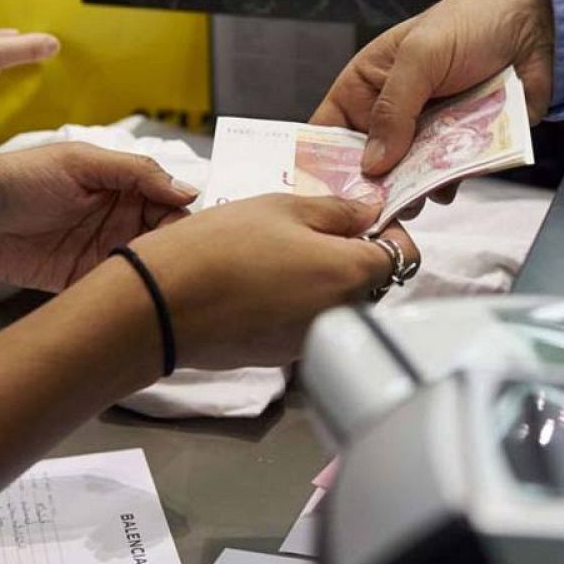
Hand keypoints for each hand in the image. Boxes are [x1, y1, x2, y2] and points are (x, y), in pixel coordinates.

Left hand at [0, 142, 197, 290]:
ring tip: (171, 289)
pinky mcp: (82, 281)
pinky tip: (142, 303)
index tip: (199, 237)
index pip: (173, 203)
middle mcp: (119, 219)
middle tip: (187, 268)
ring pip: (146, 267)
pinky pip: (116, 291)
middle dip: (179, 253)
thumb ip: (134, 173)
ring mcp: (102, 251)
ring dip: (157, 277)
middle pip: (166, 238)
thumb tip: (188, 190)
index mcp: (124, 186)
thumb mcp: (78, 163)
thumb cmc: (15, 178)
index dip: (187, 219)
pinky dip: (130, 297)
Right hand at [127, 194, 419, 368]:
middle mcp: (342, 314)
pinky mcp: (283, 355)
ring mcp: (313, 340)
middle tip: (312, 229)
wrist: (159, 305)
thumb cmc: (217, 249)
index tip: (361, 216)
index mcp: (352, 273)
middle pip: (373, 282)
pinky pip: (307, 322)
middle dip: (354, 255)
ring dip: (324, 279)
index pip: (404, 254)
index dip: (387, 230)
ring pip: (338, 303)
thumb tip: (370, 209)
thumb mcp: (282, 208)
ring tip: (279, 253)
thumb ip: (337, 210)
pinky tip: (261, 282)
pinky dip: (297, 303)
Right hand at [311, 0, 555, 193]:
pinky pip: (441, 178)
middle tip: (377, 209)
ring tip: (414, 201)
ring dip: (408, 192)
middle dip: (370, 187)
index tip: (327, 195)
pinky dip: (442, 188)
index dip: (323, 161)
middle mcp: (391, 112)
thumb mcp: (423, 56)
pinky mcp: (457, 145)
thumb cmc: (474, 24)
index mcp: (367, 83)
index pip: (329, 128)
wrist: (539, 29)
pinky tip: (448, 188)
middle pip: (365, 164)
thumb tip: (372, 164)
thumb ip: (394, 109)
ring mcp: (424, 131)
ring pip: (402, 177)